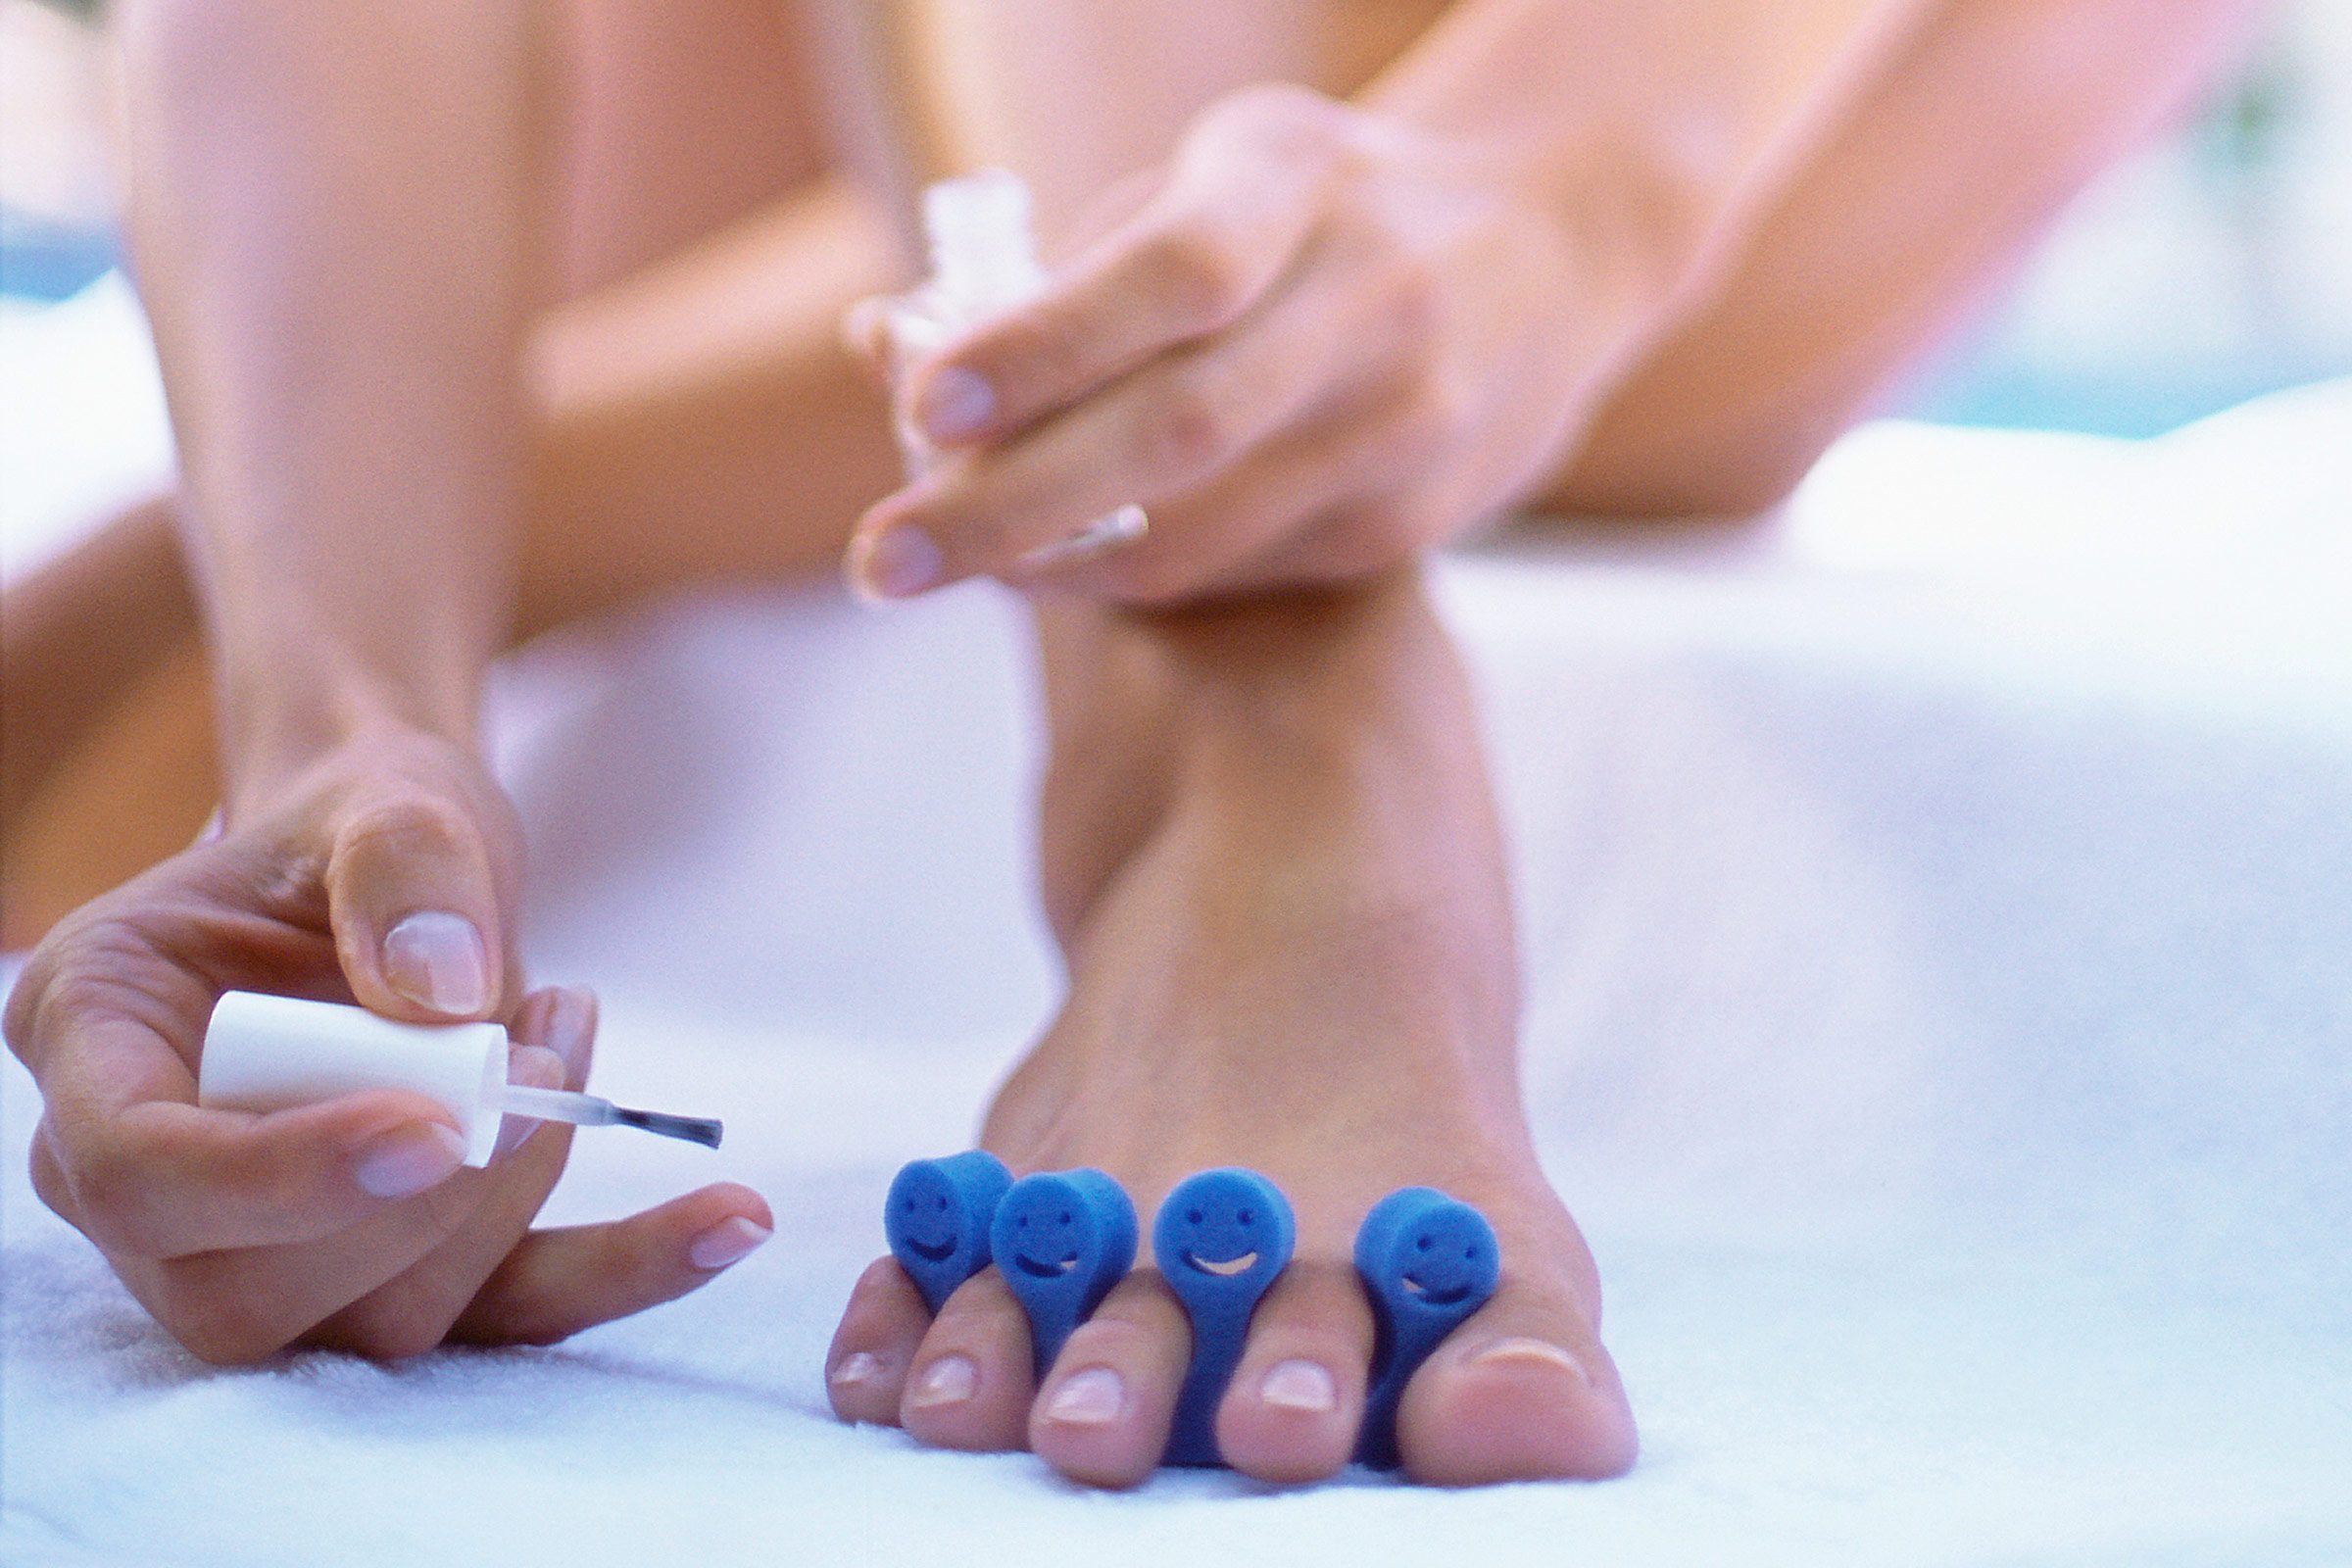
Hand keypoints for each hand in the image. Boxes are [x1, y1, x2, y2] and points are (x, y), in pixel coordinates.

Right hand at [4, 729, 770, 1362]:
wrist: (401, 863)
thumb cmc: (366, 826)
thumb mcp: (392, 800)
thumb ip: (405, 869)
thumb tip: (447, 1000)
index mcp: (97, 1040)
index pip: (139, 1174)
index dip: (278, 1176)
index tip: (433, 1124)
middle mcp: (146, 1175)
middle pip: (253, 1290)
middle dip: (427, 1198)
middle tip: (535, 1036)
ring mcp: (259, 1245)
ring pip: (378, 1323)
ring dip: (514, 1202)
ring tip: (568, 1035)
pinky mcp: (389, 1266)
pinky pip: (497, 1317)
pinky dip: (622, 1274)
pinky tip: (731, 1218)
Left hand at [845, 85, 1622, 604]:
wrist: (1558, 247)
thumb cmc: (1332, 204)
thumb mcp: (1224, 171)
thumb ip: (1079, 262)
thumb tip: (895, 352)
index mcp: (1300, 181)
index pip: (1171, 271)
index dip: (1042, 346)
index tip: (924, 405)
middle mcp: (1369, 304)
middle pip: (1174, 432)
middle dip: (1007, 510)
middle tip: (881, 561)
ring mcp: (1402, 425)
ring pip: (1197, 533)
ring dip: (1046, 564)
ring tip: (933, 562)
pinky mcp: (1410, 523)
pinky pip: (1235, 572)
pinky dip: (1123, 577)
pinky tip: (1049, 563)